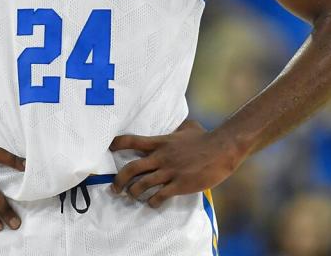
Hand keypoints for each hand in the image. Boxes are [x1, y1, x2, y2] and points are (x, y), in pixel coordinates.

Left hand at [109, 119, 237, 207]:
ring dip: (133, 193)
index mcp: (160, 142)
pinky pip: (159, 196)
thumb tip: (178, 126)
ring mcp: (169, 171)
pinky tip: (152, 204)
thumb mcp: (188, 128)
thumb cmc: (206, 138)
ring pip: (142, 185)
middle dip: (119, 180)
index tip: (108, 148)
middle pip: (131, 169)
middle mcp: (161, 157)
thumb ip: (177, 128)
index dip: (117, 144)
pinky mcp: (179, 185)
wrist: (222, 149)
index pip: (132, 141)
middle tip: (114, 188)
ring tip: (132, 197)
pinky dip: (152, 202)